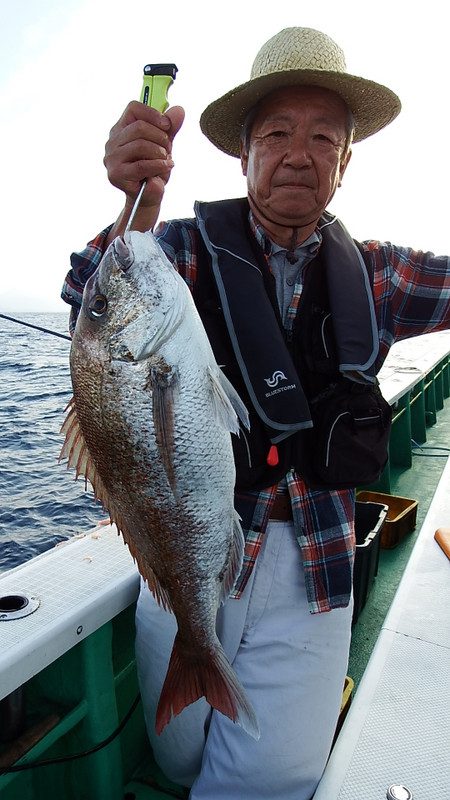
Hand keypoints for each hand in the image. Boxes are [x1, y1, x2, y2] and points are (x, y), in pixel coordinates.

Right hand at [104, 101, 184, 215]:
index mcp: (121, 128)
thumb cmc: (153, 169)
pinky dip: (158, 166)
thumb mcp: (164, 146)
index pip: (133, 108)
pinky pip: (141, 165)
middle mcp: (112, 141)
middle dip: (160, 137)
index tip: (167, 126)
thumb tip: (179, 110)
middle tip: (167, 149)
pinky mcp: (116, 174)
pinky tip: (165, 167)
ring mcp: (111, 158)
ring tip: (165, 160)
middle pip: (139, 127)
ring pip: (140, 145)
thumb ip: (170, 128)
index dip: (153, 114)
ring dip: (159, 153)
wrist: (147, 196)